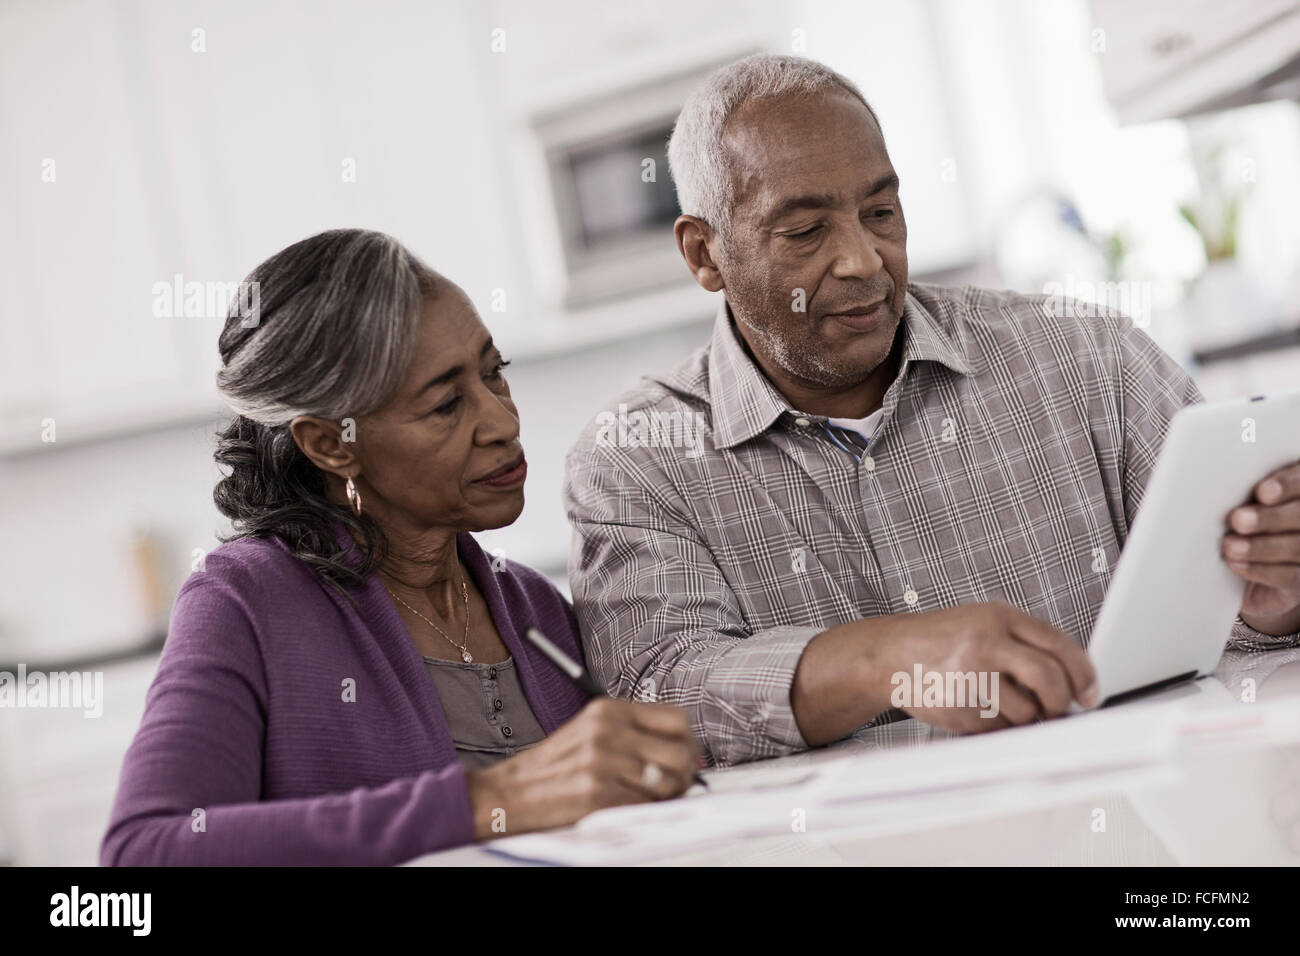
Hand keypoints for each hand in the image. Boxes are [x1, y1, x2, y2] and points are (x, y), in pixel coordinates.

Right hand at [464, 697, 698, 839]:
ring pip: (666, 783)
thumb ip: (633, 735)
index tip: (685, 756)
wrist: (509, 793)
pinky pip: (642, 806)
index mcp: (607, 710)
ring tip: (646, 798)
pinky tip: (622, 806)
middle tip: (673, 787)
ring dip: (663, 797)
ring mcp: (602, 762)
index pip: (675, 718)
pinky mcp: (596, 793)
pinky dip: (638, 811)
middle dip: (684, 776)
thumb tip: (684, 751)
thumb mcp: (590, 733)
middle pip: (679, 753)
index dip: (687, 741)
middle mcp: (606, 731)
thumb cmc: (552, 768)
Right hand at [861, 600, 1098, 732]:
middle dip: (1060, 702)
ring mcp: (969, 676)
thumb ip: (1025, 643)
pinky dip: (997, 726)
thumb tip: (1073, 680)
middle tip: (1058, 711)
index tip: (1089, 693)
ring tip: (1003, 705)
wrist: (888, 654)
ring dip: (1025, 717)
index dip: (1083, 673)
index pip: (1059, 645)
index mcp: (998, 617)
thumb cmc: (942, 640)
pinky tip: (976, 707)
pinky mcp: (957, 707)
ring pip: (1025, 711)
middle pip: (1048, 678)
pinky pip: (998, 728)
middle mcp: (985, 643)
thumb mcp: (983, 623)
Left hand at [1223, 462, 1299, 636]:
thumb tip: (1218, 481)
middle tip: (1237, 520)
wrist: (1249, 574)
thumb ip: (1243, 492)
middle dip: (1269, 518)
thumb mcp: (1243, 502)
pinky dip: (1259, 570)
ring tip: (1229, 546)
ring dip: (1259, 547)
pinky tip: (1235, 564)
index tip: (1261, 492)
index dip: (1286, 484)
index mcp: (1297, 492)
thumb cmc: (1241, 523)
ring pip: (1296, 548)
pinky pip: (1290, 577)